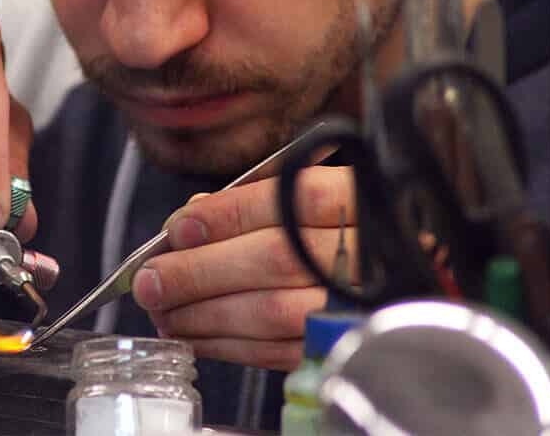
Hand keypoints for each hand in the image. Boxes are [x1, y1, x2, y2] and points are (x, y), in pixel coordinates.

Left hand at [135, 166, 355, 370]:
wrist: (398, 288)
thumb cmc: (343, 233)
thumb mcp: (314, 199)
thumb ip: (257, 201)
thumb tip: (190, 220)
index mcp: (362, 199)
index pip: (290, 201)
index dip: (226, 216)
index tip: (177, 229)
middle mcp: (369, 252)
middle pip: (275, 258)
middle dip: (199, 272)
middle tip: (151, 281)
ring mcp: (360, 304)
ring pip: (273, 311)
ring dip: (204, 315)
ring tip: (163, 311)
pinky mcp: (343, 347)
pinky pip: (281, 350)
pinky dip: (227, 345)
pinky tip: (194, 335)